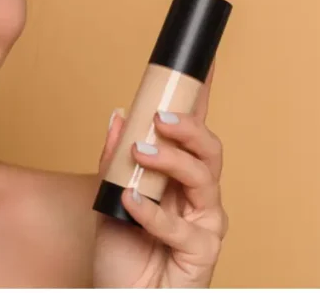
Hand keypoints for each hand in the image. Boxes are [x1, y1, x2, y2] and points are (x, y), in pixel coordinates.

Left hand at [94, 63, 227, 287]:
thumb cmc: (125, 258)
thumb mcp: (110, 201)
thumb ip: (114, 161)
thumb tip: (118, 116)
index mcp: (182, 180)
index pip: (194, 132)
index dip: (201, 96)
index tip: (201, 61)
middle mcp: (199, 197)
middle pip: (209, 151)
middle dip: (188, 127)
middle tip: (160, 116)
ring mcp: (205, 224)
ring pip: (202, 180)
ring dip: (170, 161)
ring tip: (140, 153)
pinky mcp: (202, 253)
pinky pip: (180, 227)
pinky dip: (153, 211)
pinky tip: (131, 202)